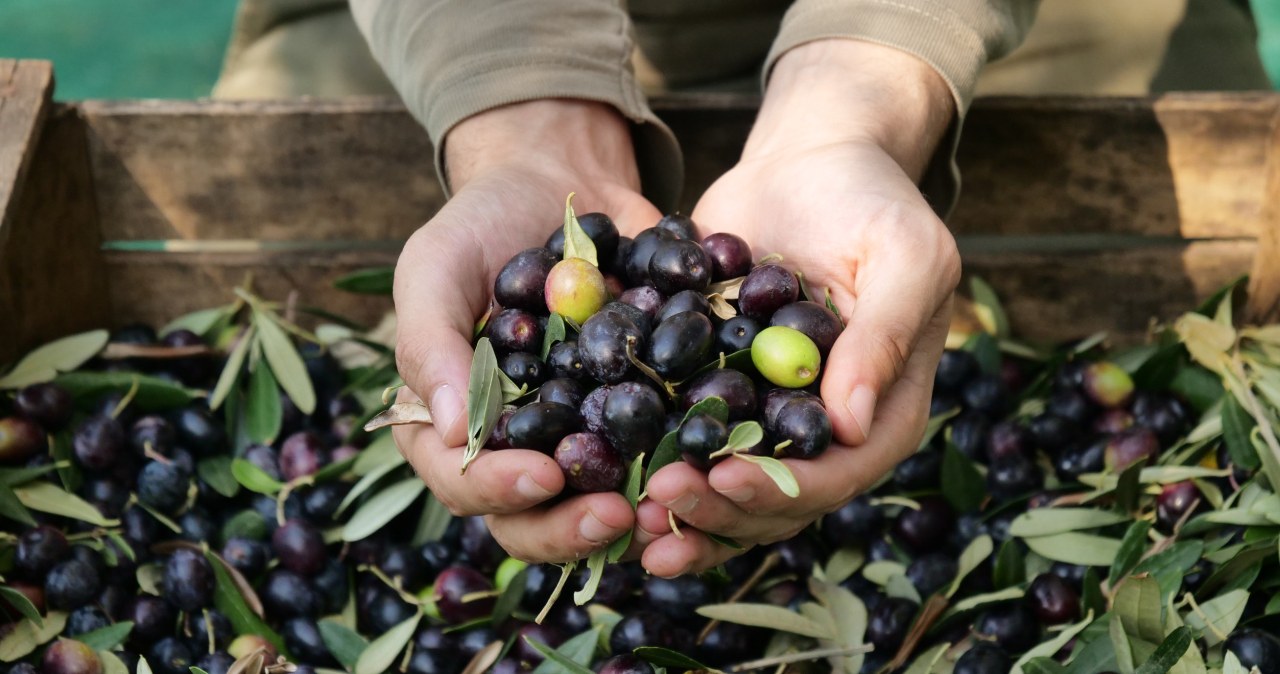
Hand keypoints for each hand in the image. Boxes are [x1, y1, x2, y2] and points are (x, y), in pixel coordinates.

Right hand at [392, 100, 661, 562]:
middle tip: (617, 513)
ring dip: (632, 517)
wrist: (562, 180)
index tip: (543, 474)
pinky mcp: (639, 414)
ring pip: (597, 503)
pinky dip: (684, 464)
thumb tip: (451, 433)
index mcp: (452, 422)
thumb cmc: (482, 223)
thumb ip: (428, 344)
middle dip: (571, 527)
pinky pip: (660, 453)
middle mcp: (515, 444)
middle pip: (530, 519)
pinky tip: (714, 460)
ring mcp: (579, 434)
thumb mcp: (436, 266)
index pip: (461, 480)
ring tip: (668, 505)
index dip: (496, 489)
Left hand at [635, 40, 961, 576]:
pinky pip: (679, 437)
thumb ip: (885, 336)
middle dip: (715, 510)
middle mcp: (820, 430)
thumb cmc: (870, 201)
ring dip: (676, 509)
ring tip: (622, 516)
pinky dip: (643, 460)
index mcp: (878, 412)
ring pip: (721, 486)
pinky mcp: (711, 390)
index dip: (779, 488)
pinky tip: (599, 470)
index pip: (836, 474)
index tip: (721, 477)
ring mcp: (763, 415)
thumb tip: (852, 424)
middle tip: (655, 499)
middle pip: (773, 500)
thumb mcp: (903, 256)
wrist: (806, 162)